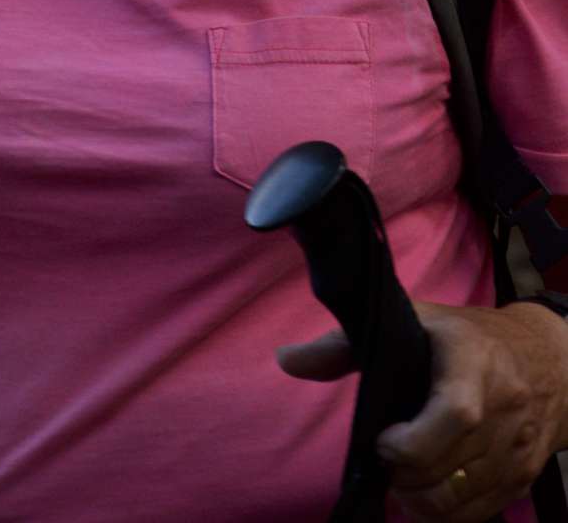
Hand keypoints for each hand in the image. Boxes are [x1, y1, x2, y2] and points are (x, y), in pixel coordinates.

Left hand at [278, 300, 567, 519]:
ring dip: (418, 498)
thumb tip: (285, 360)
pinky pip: (474, 515)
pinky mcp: (520, 480)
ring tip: (402, 470)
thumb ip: (346, 345)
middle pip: (447, 471)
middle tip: (385, 455)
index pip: (454, 415)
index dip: (411, 442)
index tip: (383, 438)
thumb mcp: (413, 322)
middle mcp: (502, 410)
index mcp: (473, 364)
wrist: (548, 361)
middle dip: (403, 475)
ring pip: (457, 503)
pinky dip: (443, 511)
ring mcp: (514, 450)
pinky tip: (428, 484)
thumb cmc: (465, 338)